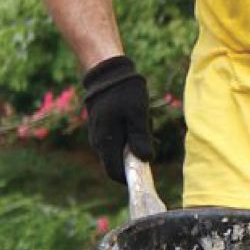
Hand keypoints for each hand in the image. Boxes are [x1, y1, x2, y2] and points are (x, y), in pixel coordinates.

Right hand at [80, 54, 154, 183]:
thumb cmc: (123, 91)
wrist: (106, 72)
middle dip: (135, 159)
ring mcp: (98, 135)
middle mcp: (99, 142)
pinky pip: (115, 140)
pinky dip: (128, 137)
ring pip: (117, 151)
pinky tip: (137, 120)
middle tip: (151, 141)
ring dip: (133, 146)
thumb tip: (146, 159)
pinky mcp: (101, 128)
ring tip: (145, 124)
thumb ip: (140, 136)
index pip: (115, 173)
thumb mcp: (137, 112)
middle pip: (117, 163)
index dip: (130, 178)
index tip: (147, 173)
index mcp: (106, 142)